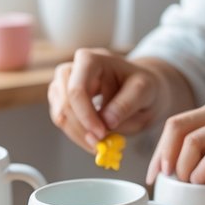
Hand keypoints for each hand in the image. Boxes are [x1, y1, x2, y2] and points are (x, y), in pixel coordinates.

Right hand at [48, 48, 164, 150]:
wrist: (140, 88)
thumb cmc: (142, 85)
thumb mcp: (144, 90)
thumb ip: (126, 104)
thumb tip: (107, 123)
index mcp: (91, 60)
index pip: (77, 89)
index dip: (86, 114)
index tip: (101, 134)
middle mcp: (73, 69)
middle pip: (65, 102)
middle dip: (81, 127)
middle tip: (100, 145)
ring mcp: (64, 84)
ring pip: (60, 114)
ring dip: (78, 134)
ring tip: (101, 144)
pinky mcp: (64, 100)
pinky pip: (63, 121)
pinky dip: (77, 135)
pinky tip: (95, 140)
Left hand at [145, 96, 204, 189]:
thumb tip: (171, 169)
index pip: (176, 123)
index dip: (159, 150)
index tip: (155, 174)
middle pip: (178, 128)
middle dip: (165, 156)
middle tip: (167, 178)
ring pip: (194, 141)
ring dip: (183, 167)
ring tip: (190, 183)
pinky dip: (203, 172)